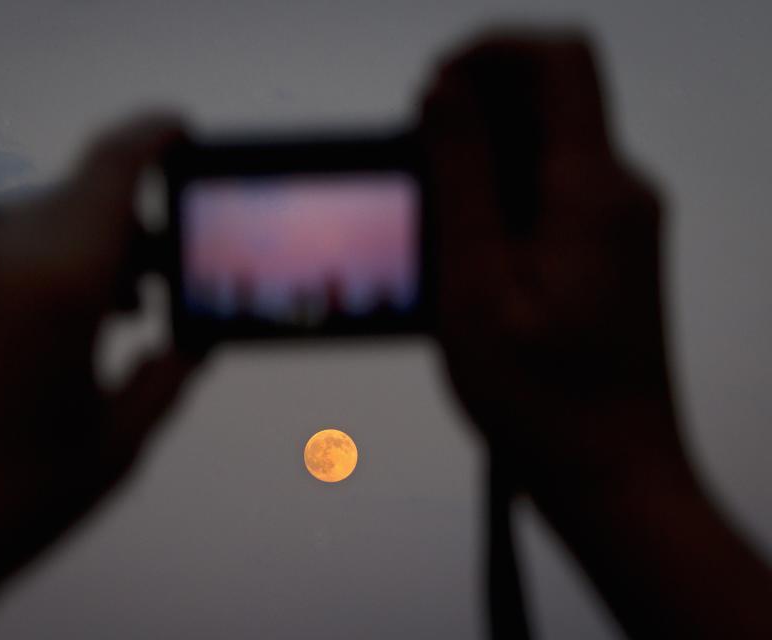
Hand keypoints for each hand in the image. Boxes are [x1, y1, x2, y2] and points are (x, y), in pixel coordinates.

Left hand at [0, 115, 199, 610]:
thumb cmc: (20, 493)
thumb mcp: (120, 438)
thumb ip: (170, 372)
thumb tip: (197, 339)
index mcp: (59, 281)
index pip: (112, 169)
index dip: (153, 137)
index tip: (181, 133)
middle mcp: (0, 256)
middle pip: (79, 196)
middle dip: (131, 217)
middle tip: (162, 269)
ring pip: (37, 220)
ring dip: (85, 241)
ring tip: (116, 305)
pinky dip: (41, 260)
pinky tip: (57, 320)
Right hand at [420, 33, 685, 488]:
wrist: (610, 472)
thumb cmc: (546, 401)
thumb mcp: (474, 283)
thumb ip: (459, 176)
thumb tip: (443, 93)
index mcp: (594, 190)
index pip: (558, 60)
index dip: (490, 51)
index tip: (434, 86)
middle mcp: (620, 193)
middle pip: (548, 100)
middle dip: (475, 113)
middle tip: (420, 173)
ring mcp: (618, 223)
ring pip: (544, 149)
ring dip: (483, 165)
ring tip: (440, 232)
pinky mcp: (607, 251)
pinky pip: (551, 194)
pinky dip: (502, 202)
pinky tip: (468, 258)